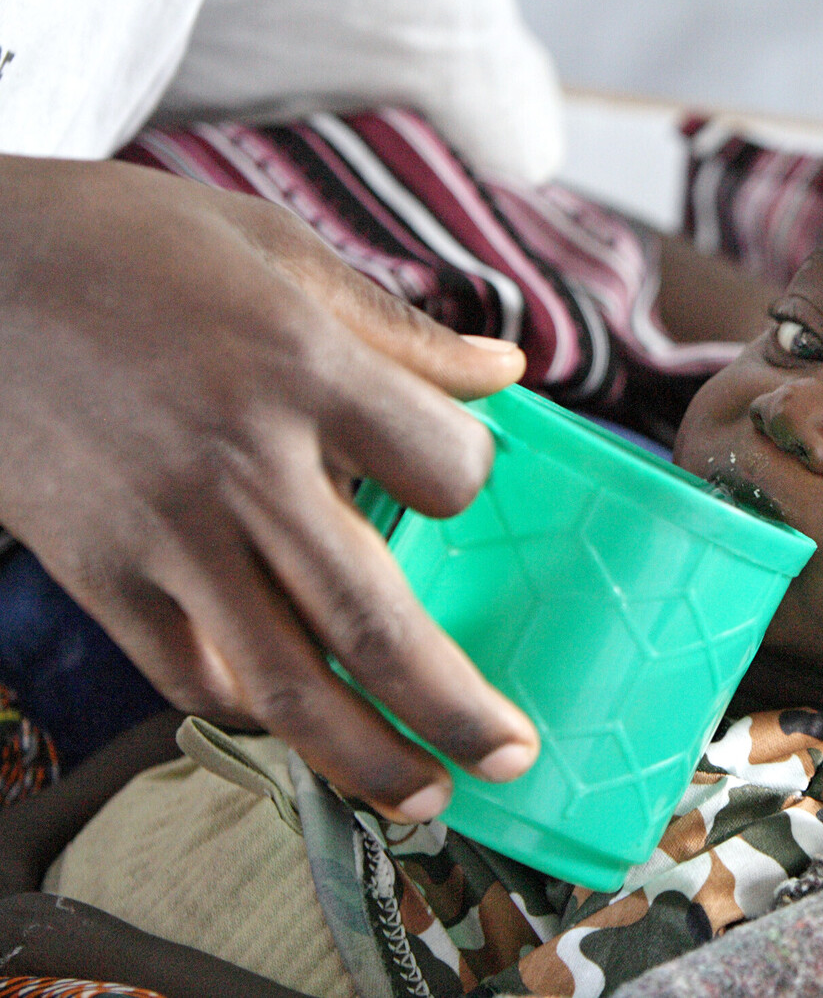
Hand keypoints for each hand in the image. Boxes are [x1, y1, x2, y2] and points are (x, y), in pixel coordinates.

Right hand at [0, 155, 537, 819]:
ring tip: (427, 794)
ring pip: (284, 682)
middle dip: (454, 707)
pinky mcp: (96, 574)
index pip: (445, 470)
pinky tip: (298, 719)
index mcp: (300, 368)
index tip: (466, 478)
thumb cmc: (122, 242)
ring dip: (365, 756)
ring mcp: (162, 534)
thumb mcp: (274, 247)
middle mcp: (240, 466)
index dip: (475, 478)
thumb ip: (398, 327)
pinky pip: (190, 674)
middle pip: (373, 623)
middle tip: (512, 755)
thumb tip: (507, 372)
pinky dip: (251, 710)